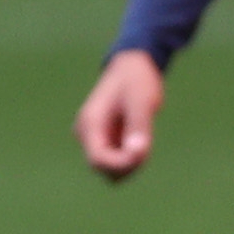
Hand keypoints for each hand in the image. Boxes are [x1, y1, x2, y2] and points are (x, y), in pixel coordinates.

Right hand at [77, 51, 165, 180]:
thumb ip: (139, 126)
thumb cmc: (136, 80)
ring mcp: (93, 138)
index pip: (98, 160)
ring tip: (144, 138)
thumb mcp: (142, 101)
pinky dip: (130, 157)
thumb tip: (138, 153)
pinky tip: (140, 138)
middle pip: (102, 168)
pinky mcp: (103, 139)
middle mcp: (86, 134)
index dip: (120, 164)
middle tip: (147, 144)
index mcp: (90, 123)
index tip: (142, 153)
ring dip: (129, 163)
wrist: (132, 65)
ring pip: (109, 168)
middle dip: (126, 164)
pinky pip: (115, 160)